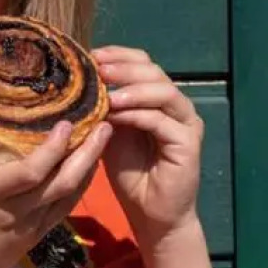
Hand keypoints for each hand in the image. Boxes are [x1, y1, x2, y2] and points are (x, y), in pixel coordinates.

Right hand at [0, 117, 110, 267]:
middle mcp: (14, 211)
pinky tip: (88, 169)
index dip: (53, 149)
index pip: (30, 172)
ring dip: (89, 167)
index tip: (67, 123)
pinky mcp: (35, 237)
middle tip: (106, 123)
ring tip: (104, 138)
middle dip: (87, 153)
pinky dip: (80, 187)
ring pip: (70, 196)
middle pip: (62, 182)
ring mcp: (29, 226)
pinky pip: (65, 209)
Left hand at [93, 45, 202, 246]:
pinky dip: (137, 114)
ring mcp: (185, 122)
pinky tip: (116, 115)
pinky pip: (162, 120)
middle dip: (123, 67)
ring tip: (107, 94)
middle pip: (154, 70)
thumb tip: (79, 81)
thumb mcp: (109, 133)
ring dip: (132, 88)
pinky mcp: (188, 142)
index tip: (91, 56)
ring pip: (163, 91)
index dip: (118, 55)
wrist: (151, 212)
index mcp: (155, 98)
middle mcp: (174, 105)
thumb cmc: (129, 173)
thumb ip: (103, 107)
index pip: (143, 62)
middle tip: (97, 70)